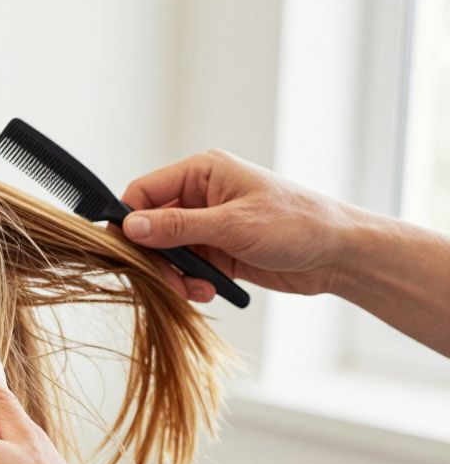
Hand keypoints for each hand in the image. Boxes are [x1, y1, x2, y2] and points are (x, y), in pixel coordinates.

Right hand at [117, 149, 362, 300]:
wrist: (338, 255)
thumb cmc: (296, 224)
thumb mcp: (232, 225)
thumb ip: (178, 227)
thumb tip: (130, 227)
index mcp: (202, 173)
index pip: (144, 191)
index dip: (128, 220)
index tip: (125, 250)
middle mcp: (200, 196)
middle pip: (150, 226)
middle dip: (155, 256)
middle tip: (167, 279)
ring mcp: (208, 225)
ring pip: (167, 252)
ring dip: (175, 275)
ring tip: (195, 289)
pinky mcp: (217, 251)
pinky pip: (187, 269)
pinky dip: (191, 284)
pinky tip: (209, 291)